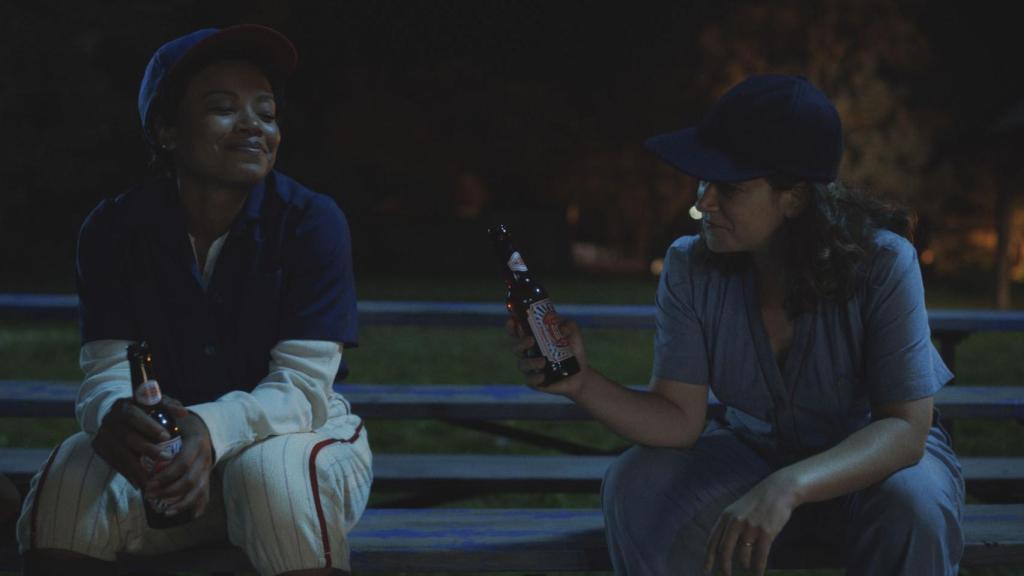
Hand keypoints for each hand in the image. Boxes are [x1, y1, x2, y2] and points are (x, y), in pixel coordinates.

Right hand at [92, 397, 175, 487]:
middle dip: (148, 449)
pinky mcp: (99, 448)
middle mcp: (110, 419)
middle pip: (127, 437)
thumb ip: (169, 406)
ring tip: (155, 477)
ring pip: (120, 454)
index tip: (166, 437)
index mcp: (124, 406)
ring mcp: (103, 434)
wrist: (118, 420)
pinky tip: (141, 483)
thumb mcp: (156, 405)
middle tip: (167, 457)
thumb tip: (183, 413)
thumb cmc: (144, 412)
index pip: (134, 416)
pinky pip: (114, 464)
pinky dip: (129, 474)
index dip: (149, 426)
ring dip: (138, 468)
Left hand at [146, 396, 213, 517]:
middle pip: (190, 480)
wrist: (205, 427)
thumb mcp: (174, 410)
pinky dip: (197, 506)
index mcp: (197, 442)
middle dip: (169, 491)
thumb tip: (148, 398)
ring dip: (180, 502)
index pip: (183, 463)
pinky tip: (187, 516)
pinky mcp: (207, 476)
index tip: (148, 483)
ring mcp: (208, 468)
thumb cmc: (183, 421)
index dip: (166, 476)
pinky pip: (205, 494)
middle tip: (149, 494)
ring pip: (198, 490)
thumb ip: (163, 405)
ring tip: (162, 509)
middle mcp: (205, 457)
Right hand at [506, 315, 587, 397]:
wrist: (581, 374)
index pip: (517, 332)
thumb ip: (569, 325)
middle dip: (521, 343)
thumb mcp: (574, 334)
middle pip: (516, 347)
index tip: (513, 321)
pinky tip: (543, 376)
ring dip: (530, 362)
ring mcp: (530, 368)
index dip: (512, 326)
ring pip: (522, 364)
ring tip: (543, 361)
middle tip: (531, 340)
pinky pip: (530, 380)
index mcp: (533, 340)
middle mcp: (528, 353)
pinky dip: (535, 377)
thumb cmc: (573, 351)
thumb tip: (561, 327)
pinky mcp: (535, 382)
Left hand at [704, 474, 798, 575]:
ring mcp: (750, 527)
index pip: (712, 541)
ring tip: (747, 568)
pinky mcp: (766, 532)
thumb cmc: (758, 502)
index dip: (708, 558)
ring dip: (744, 565)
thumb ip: (729, 526)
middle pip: (724, 551)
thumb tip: (722, 549)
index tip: (705, 571)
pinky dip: (758, 569)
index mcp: (726, 516)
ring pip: (742, 555)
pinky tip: (758, 574)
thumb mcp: (738, 509)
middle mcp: (735, 522)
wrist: (779, 490)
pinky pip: (759, 556)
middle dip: (724, 567)